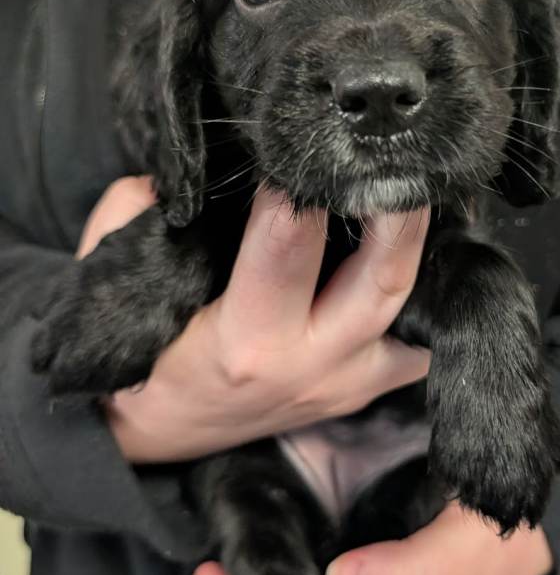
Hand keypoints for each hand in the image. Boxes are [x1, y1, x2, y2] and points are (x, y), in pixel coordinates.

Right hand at [78, 176, 430, 462]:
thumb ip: (137, 213)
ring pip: (416, 310)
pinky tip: (423, 251)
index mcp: (248, 342)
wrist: (162, 431)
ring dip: (425, 247)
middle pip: (383, 279)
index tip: (308, 142)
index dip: (302, 185)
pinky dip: (427, 294)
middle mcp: (310, 367)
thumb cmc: (142, 351)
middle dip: (399, 210)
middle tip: (402, 154)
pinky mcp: (366, 391)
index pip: (291, 244)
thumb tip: (184, 165)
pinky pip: (419, 341)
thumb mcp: (116, 279)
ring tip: (421, 189)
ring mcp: (347, 384)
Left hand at [191, 504, 552, 574]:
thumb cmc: (515, 533)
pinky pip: (333, 532)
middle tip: (212, 566)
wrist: (547, 488)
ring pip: (318, 572)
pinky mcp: (384, 530)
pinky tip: (268, 514)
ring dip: (277, 560)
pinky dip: (302, 525)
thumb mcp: (469, 557)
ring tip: (222, 544)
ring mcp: (381, 567)